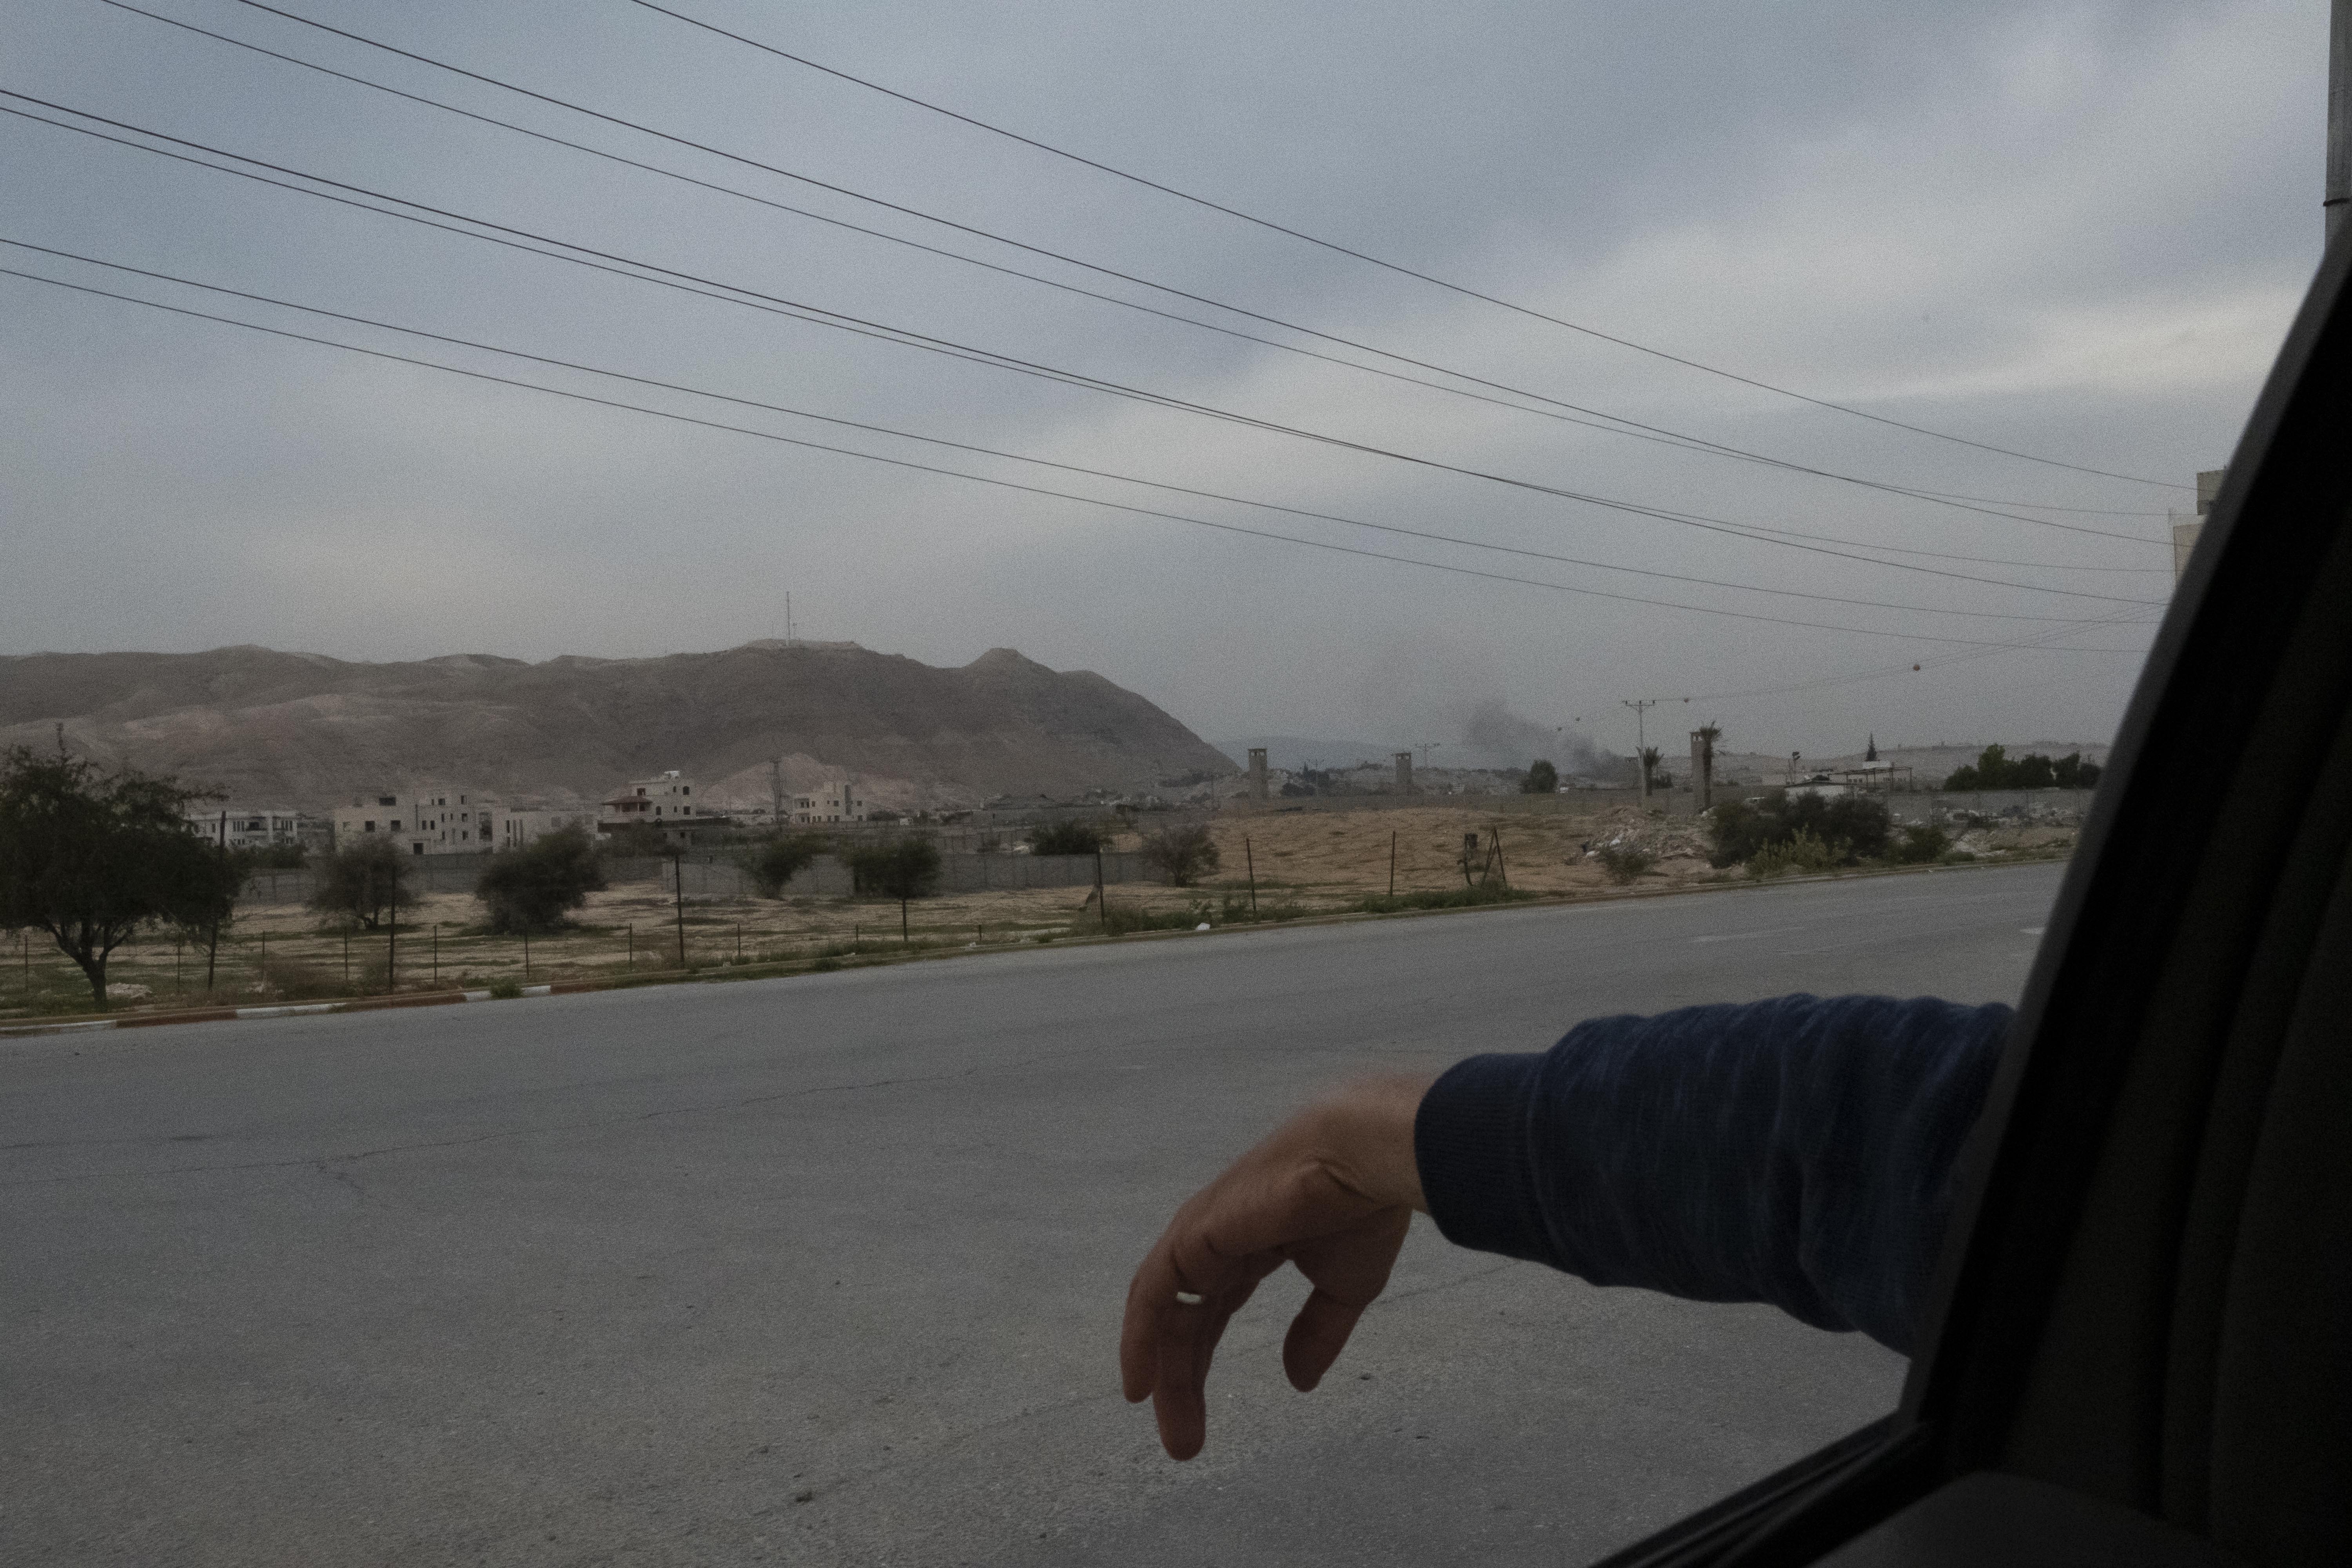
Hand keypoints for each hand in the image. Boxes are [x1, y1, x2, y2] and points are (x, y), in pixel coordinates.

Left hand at [1120, 1074, 1432, 1459]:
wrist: (1365, 1159)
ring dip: (1162, 1371)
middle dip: (1182, 1381)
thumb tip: (1296, 1381)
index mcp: (1251, 1245)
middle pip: (1186, 1319)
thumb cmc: (1361, 1209)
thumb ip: (1316, 1331)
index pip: (1213, 1311)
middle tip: (1185, 1443)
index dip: (1199, 1360)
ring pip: (1165, 1312)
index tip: (1194, 1416)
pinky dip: (1140, 1336)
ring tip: (1170, 1429)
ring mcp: (1201, 1234)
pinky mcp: (1194, 1234)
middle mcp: (1216, 1240)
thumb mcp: (1344, 1287)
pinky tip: (1140, 1382)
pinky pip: (1155, 1293)